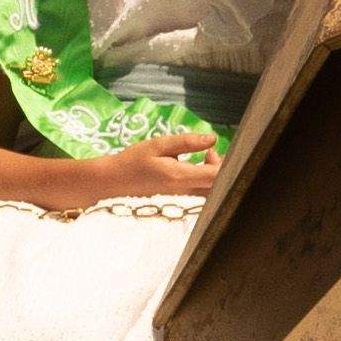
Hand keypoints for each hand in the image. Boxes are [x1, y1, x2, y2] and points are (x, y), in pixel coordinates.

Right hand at [75, 136, 220, 211]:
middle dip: (222, 168)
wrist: (114, 182)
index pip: (217, 176)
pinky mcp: (179, 200)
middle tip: (210, 152)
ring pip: (211, 191)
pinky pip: (201, 194)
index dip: (226, 164)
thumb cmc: (134, 160)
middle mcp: (185, 192)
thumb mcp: (159, 145)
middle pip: (218, 186)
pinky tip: (195, 167)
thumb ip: (187, 142)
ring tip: (204, 156)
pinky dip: (205, 180)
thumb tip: (213, 139)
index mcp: (180, 177)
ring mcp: (182, 199)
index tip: (219, 150)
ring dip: (214, 175)